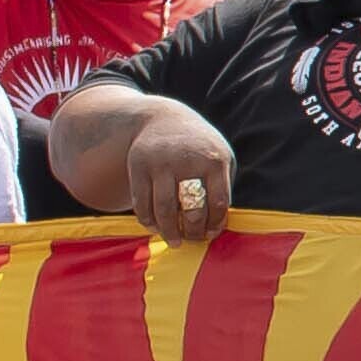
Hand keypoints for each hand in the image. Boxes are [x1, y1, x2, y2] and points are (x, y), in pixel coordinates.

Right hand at [124, 100, 240, 243]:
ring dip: (169, 232)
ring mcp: (161, 163)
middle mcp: (187, 161)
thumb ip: (222, 187)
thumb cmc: (199, 148)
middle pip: (191, 209)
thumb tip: (216, 226)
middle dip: (193, 232)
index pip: (218, 202)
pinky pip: (141, 202)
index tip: (211, 234)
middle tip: (192, 240)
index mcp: (214, 160)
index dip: (215, 224)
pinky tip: (154, 227)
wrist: (163, 119)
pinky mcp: (139, 166)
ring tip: (174, 242)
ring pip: (164, 209)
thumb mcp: (219, 157)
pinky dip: (147, 220)